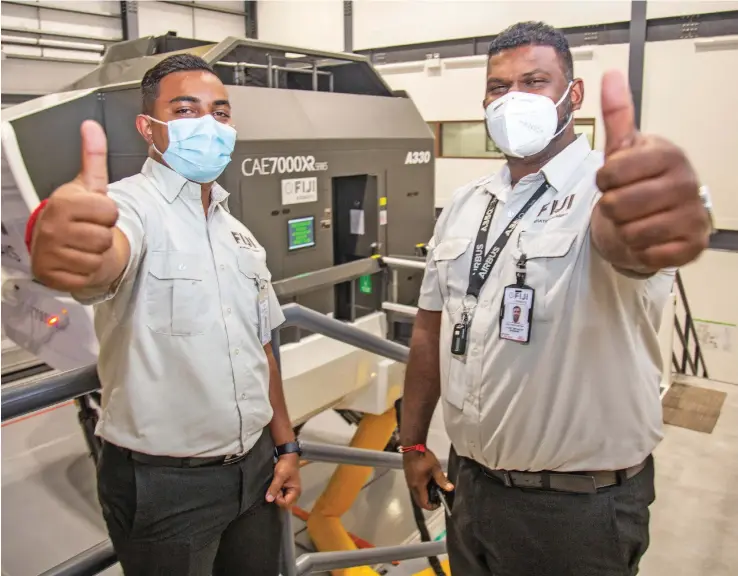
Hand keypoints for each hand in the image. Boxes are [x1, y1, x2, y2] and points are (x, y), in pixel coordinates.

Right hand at [31, 120, 118, 291]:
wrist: (58, 243)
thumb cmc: (77, 213)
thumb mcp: (88, 185)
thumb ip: (93, 157)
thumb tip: (91, 125)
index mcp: (63, 202)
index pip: (110, 211)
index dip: (109, 214)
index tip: (96, 212)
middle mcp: (52, 227)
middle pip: (105, 237)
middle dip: (103, 235)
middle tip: (89, 230)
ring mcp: (49, 252)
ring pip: (97, 258)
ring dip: (96, 254)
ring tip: (83, 245)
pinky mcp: (50, 275)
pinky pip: (86, 276)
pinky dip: (86, 271)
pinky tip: (76, 261)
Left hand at [266, 453, 301, 508]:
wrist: (287, 456)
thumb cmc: (286, 465)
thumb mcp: (280, 476)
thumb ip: (274, 488)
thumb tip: (269, 499)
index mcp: (296, 491)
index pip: (286, 503)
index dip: (278, 499)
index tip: (274, 491)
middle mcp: (293, 493)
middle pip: (283, 502)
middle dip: (277, 496)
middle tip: (275, 486)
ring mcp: (289, 491)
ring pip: (280, 499)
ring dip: (275, 493)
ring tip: (275, 484)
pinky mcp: (285, 489)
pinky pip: (279, 494)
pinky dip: (275, 491)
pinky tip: (274, 485)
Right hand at [402, 449, 452, 510]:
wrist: (412, 448)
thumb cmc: (424, 458)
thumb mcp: (435, 468)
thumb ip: (442, 480)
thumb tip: (450, 489)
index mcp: (419, 486)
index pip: (424, 504)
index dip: (432, 506)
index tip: (440, 502)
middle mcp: (412, 487)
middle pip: (419, 502)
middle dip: (429, 502)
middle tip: (438, 496)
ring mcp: (409, 482)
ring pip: (417, 496)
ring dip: (425, 496)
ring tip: (435, 488)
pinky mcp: (409, 478)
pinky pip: (415, 489)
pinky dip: (422, 490)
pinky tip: (428, 482)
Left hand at [594, 70, 709, 270]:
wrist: (657, 219)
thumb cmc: (637, 181)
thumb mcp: (623, 149)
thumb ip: (617, 115)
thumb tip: (611, 74)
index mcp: (668, 155)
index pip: (611, 173)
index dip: (603, 181)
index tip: (613, 180)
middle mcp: (687, 183)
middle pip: (618, 205)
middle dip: (612, 209)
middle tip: (624, 204)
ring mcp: (693, 215)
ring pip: (631, 232)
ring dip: (624, 231)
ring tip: (636, 220)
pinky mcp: (693, 246)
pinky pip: (650, 254)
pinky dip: (641, 251)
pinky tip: (650, 239)